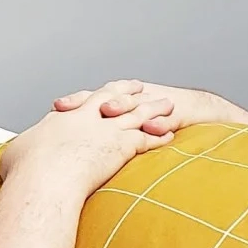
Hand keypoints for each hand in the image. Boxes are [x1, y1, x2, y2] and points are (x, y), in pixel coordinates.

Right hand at [0, 80, 175, 199]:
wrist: (42, 174)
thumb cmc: (26, 168)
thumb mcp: (17, 152)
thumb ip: (24, 149)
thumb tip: (17, 155)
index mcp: (64, 117)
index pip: (85, 101)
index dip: (98, 95)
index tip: (106, 90)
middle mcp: (86, 117)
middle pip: (112, 98)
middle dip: (126, 91)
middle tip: (138, 85)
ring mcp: (105, 129)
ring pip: (135, 113)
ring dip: (152, 108)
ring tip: (166, 104)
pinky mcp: (120, 146)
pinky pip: (146, 138)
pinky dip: (159, 135)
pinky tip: (170, 135)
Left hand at [53, 81, 215, 135]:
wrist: (196, 113)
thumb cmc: (152, 125)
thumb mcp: (123, 129)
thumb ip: (97, 137)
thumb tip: (65, 149)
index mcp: (115, 103)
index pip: (87, 101)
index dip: (71, 103)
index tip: (52, 109)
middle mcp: (131, 100)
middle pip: (104, 98)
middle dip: (85, 102)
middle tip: (66, 108)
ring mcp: (152, 106)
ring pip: (134, 105)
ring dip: (120, 106)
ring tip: (107, 111)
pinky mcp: (176, 115)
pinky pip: (168, 121)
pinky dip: (160, 124)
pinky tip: (153, 129)